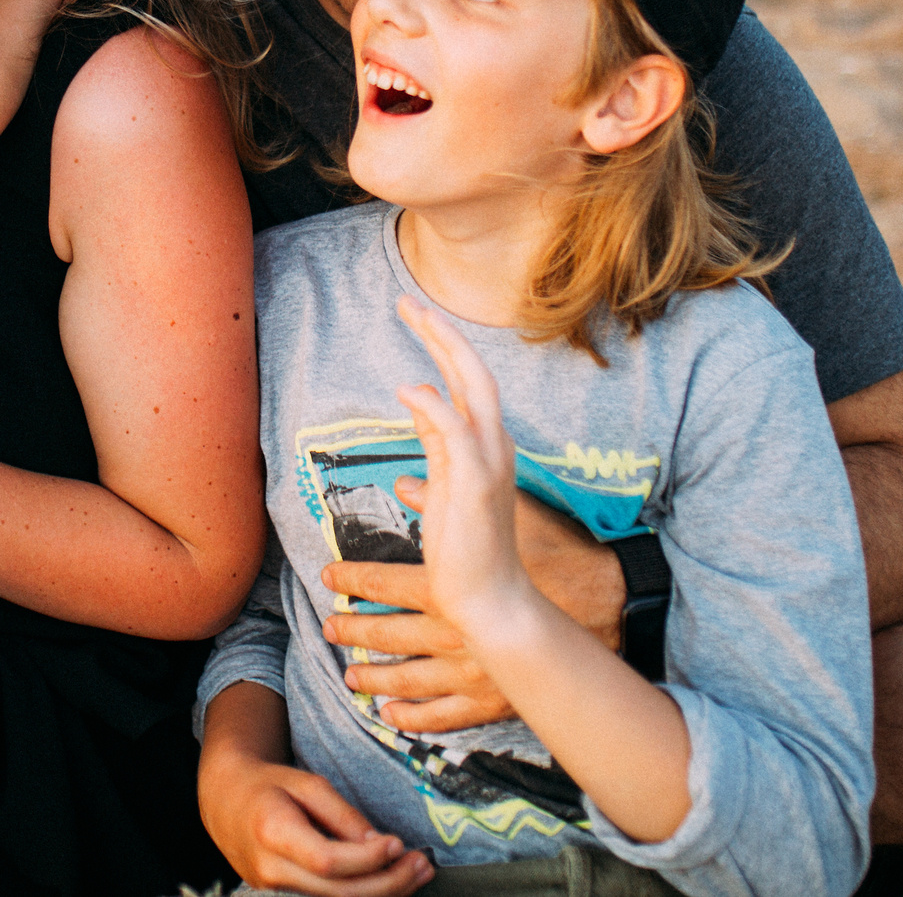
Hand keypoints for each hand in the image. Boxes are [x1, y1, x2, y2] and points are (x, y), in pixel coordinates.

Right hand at [201, 745, 431, 896]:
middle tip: (422, 864)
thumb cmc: (267, 784)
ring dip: (383, 891)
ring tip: (417, 872)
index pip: (328, 861)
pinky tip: (390, 879)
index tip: (397, 844)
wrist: (224, 799)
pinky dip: (363, 892)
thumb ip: (343, 815)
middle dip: (388, 883)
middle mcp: (271, 868)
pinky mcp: (282, 893)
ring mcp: (274, 887)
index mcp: (273, 832)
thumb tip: (381, 845)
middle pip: (338, 892)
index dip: (367, 859)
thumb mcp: (307, 784)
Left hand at [323, 492, 621, 731]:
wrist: (609, 610)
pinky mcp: (491, 700)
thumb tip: (404, 481)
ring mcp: (470, 672)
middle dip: (355, 631)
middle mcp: (452, 634)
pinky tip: (391, 714)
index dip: (352, 580)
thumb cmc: (558, 559)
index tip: (329, 578)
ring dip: (374, 676)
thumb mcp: (506, 520)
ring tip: (349, 676)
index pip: (384, 584)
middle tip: (329, 628)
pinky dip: (414, 718)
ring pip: (407, 679)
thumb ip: (448, 499)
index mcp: (449, 589)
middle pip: (388, 634)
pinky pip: (443, 716)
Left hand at [391, 297, 543, 651]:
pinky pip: (456, 433)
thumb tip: (414, 411)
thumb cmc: (464, 553)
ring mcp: (488, 462)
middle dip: (442, 333)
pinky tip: (410, 389)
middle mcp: (492, 446)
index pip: (465, 383)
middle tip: (409, 301)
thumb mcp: (442, 490)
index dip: (442, 347)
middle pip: (473, 373)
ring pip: (473, 389)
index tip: (415, 316)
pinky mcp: (474, 484)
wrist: (489, 601)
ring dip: (444, 349)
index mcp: (484, 446)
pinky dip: (435, 406)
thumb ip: (433, 451)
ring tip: (414, 315)